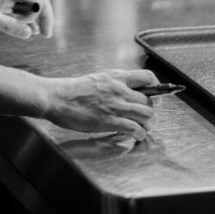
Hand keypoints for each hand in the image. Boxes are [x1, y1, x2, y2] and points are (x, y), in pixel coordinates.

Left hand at [0, 0, 53, 39]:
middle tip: (45, 34)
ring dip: (35, 17)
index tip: (45, 34)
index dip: (47, 17)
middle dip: (44, 17)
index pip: (41, 1)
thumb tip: (29, 34)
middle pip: (39, 0)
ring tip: (36, 33)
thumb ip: (9, 26)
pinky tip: (25, 26)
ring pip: (31, 2)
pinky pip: (21, 3)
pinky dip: (25, 14)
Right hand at [42, 69, 158, 140]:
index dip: (156, 87)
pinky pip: (134, 128)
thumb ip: (115, 83)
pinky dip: (139, 133)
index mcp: (117, 77)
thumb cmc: (74, 90)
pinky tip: (136, 136)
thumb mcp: (99, 78)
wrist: (58, 97)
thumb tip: (127, 90)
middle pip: (149, 101)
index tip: (155, 95)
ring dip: (148, 124)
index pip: (147, 77)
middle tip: (147, 118)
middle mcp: (120, 90)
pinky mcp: (109, 121)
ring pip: (146, 114)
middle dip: (151, 112)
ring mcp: (116, 105)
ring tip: (144, 129)